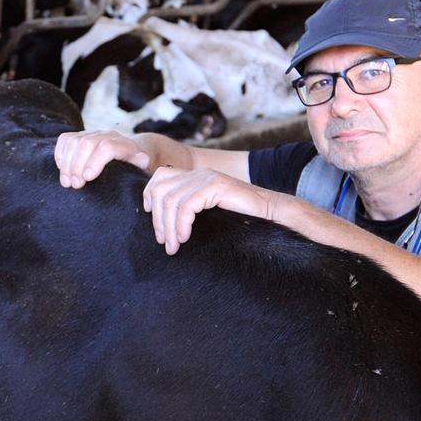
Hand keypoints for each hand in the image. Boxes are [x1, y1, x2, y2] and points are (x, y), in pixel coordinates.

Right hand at [55, 130, 150, 188]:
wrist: (132, 153)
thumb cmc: (135, 168)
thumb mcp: (143, 169)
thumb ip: (142, 165)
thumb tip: (142, 159)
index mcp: (125, 145)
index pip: (107, 147)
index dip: (95, 161)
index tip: (87, 178)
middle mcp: (108, 136)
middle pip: (87, 143)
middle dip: (77, 165)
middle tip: (75, 185)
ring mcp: (93, 134)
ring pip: (74, 141)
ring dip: (67, 163)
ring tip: (66, 183)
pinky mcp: (80, 136)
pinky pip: (65, 139)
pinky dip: (60, 154)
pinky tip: (62, 170)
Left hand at [144, 166, 278, 254]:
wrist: (270, 213)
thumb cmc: (240, 219)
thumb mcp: (208, 213)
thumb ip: (188, 210)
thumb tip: (163, 226)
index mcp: (194, 176)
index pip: (159, 178)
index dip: (149, 197)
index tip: (154, 223)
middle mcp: (198, 173)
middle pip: (160, 189)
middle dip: (158, 219)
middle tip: (164, 242)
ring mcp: (207, 177)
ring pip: (171, 200)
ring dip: (168, 227)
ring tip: (173, 246)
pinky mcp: (215, 186)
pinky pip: (187, 205)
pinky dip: (181, 224)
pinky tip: (184, 238)